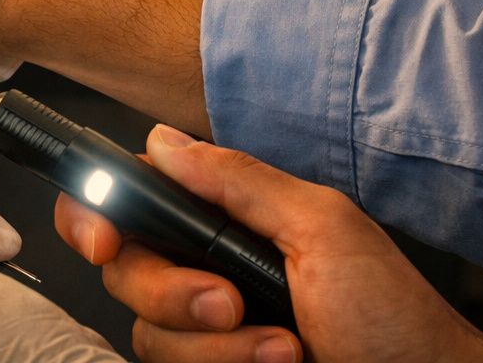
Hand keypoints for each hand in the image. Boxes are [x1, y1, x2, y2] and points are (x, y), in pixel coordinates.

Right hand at [55, 125, 482, 362]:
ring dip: (215, 345)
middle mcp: (200, 269)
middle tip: (230, 299)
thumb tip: (162, 141)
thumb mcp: (321, 226)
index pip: (123, 200)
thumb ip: (237, 179)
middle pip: (121, 272)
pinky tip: (276, 362)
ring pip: (145, 333)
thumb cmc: (391, 315)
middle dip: (170, 292)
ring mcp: (202, 329)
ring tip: (283, 345)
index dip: (90, 215)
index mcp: (219, 220)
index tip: (105, 242)